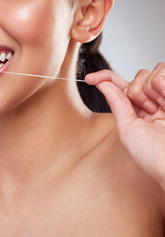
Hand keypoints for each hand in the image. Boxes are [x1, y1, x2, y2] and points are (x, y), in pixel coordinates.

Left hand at [85, 63, 164, 188]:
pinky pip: (162, 72)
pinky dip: (163, 85)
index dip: (104, 78)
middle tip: (148, 111)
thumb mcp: (128, 129)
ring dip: (152, 90)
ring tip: (162, 109)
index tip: (89, 79)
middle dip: (137, 92)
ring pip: (151, 73)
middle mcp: (153, 101)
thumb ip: (117, 104)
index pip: (119, 86)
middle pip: (138, 76)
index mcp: (138, 111)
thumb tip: (102, 84)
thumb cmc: (153, 154)